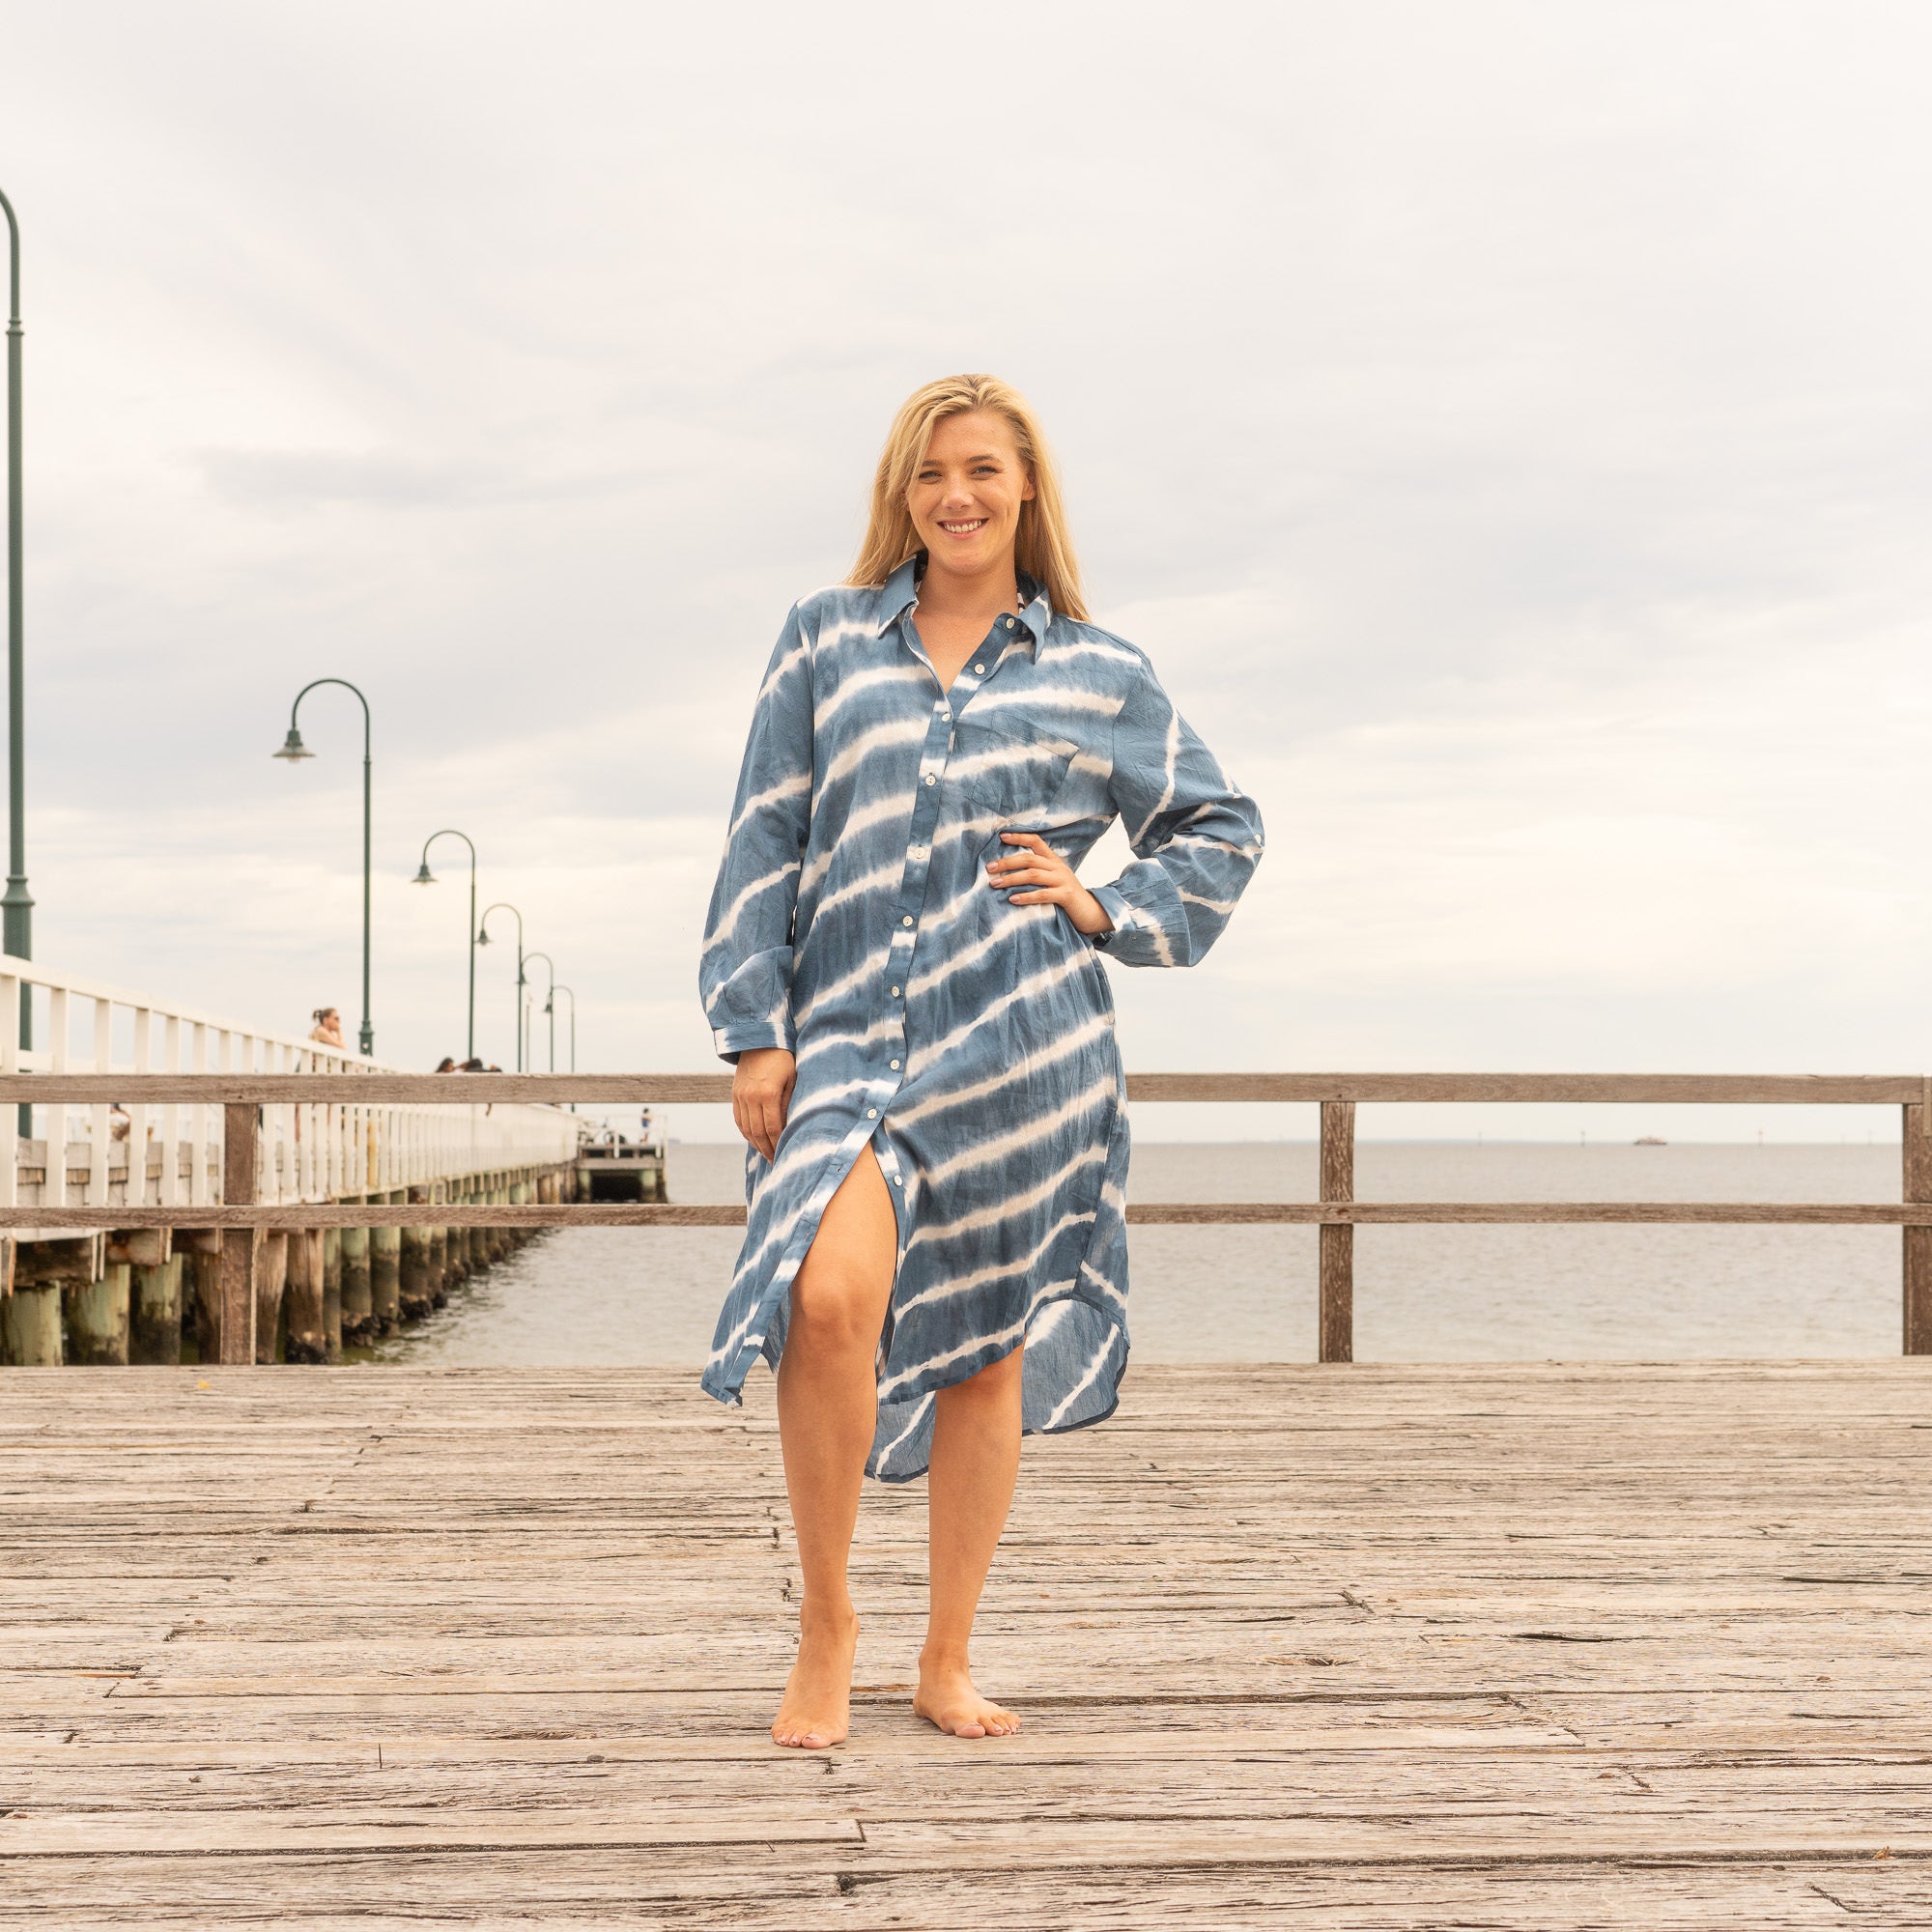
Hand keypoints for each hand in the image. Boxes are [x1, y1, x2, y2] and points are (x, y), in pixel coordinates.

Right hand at [733, 1048, 795, 1161]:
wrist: (759, 1039)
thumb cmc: (783, 1058)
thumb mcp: (793, 1078)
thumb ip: (790, 1103)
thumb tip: (789, 1127)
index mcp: (768, 1093)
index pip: (772, 1128)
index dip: (778, 1145)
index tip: (784, 1156)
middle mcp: (751, 1097)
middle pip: (758, 1132)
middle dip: (767, 1149)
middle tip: (775, 1161)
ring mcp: (740, 1096)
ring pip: (746, 1128)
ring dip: (756, 1144)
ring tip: (766, 1154)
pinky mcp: (735, 1094)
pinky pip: (738, 1119)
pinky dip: (746, 1132)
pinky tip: (754, 1140)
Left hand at [986, 832, 1114, 936]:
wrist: (1092, 912)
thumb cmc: (1067, 898)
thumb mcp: (1054, 880)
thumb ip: (1038, 873)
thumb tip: (1009, 872)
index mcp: (1054, 861)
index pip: (1036, 841)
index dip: (1019, 837)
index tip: (1001, 836)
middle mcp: (1058, 868)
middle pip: (1029, 859)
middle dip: (1007, 862)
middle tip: (989, 868)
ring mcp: (1063, 881)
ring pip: (1033, 875)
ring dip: (1011, 879)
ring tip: (995, 884)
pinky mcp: (1066, 896)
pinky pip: (1043, 894)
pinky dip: (1026, 896)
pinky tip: (1012, 899)